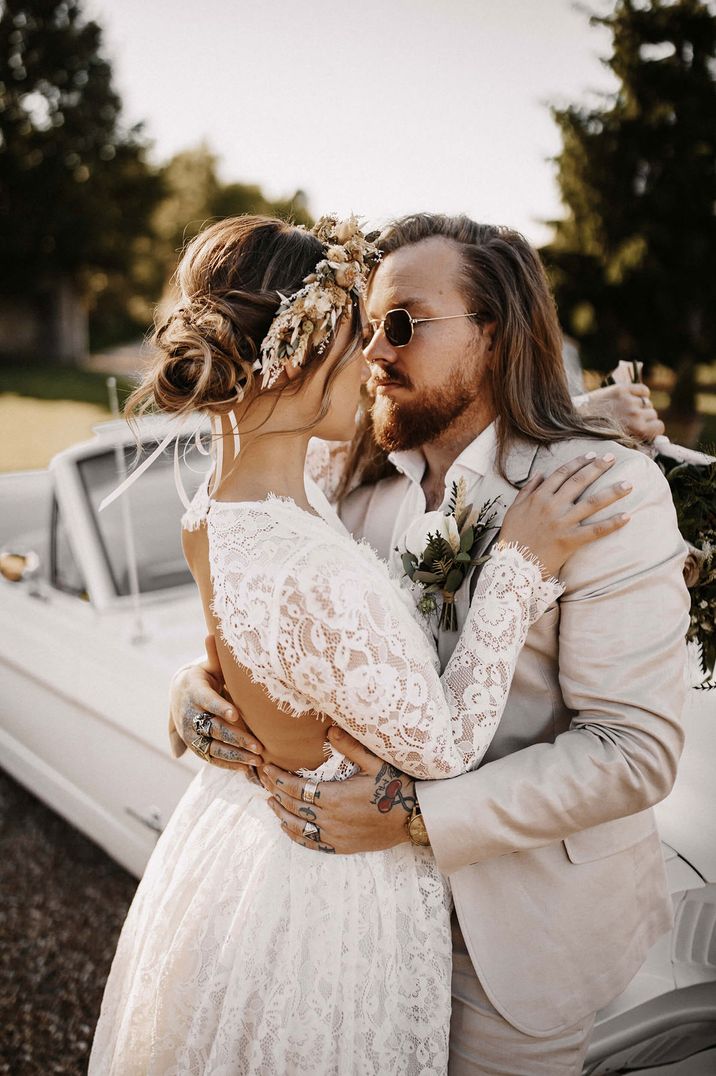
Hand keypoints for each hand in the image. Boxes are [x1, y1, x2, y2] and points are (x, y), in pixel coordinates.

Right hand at [170, 635, 263, 774]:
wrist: (182, 694)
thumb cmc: (205, 676)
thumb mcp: (209, 665)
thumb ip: (214, 654)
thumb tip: (210, 635)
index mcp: (194, 692)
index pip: (207, 701)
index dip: (220, 707)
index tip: (235, 714)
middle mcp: (190, 715)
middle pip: (214, 728)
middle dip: (237, 738)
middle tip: (259, 746)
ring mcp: (191, 733)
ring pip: (214, 747)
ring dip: (236, 755)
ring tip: (258, 759)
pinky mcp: (196, 746)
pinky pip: (212, 758)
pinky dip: (229, 765)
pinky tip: (247, 768)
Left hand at [261, 727, 413, 853]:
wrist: (413, 818)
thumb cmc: (395, 787)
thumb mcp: (375, 763)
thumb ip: (351, 746)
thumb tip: (329, 730)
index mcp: (335, 797)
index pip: (296, 788)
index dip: (279, 778)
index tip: (267, 768)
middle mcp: (331, 819)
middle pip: (292, 806)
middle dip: (275, 792)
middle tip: (262, 780)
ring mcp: (335, 836)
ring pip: (297, 827)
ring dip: (281, 814)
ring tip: (270, 802)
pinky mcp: (341, 847)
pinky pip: (311, 844)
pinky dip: (295, 835)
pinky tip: (287, 827)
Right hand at [500, 452, 632, 577]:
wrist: (512, 564)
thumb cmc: (513, 537)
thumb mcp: (514, 509)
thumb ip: (527, 490)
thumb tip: (540, 474)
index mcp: (539, 497)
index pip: (562, 474)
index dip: (578, 462)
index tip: (591, 455)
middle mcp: (552, 506)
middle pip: (579, 481)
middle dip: (597, 468)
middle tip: (612, 458)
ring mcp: (562, 523)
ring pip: (592, 503)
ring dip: (612, 492)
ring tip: (628, 485)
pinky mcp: (570, 540)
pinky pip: (595, 530)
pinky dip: (612, 524)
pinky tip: (627, 517)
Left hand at [582, 384, 664, 442]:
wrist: (576, 419)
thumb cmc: (598, 434)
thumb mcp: (620, 443)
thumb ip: (639, 442)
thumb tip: (656, 443)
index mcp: (638, 429)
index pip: (660, 427)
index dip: (653, 428)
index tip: (646, 428)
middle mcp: (636, 413)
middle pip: (653, 414)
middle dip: (645, 418)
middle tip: (632, 420)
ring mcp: (629, 400)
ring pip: (647, 402)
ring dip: (641, 406)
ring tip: (627, 410)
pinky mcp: (623, 388)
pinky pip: (643, 390)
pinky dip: (641, 393)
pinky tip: (632, 397)